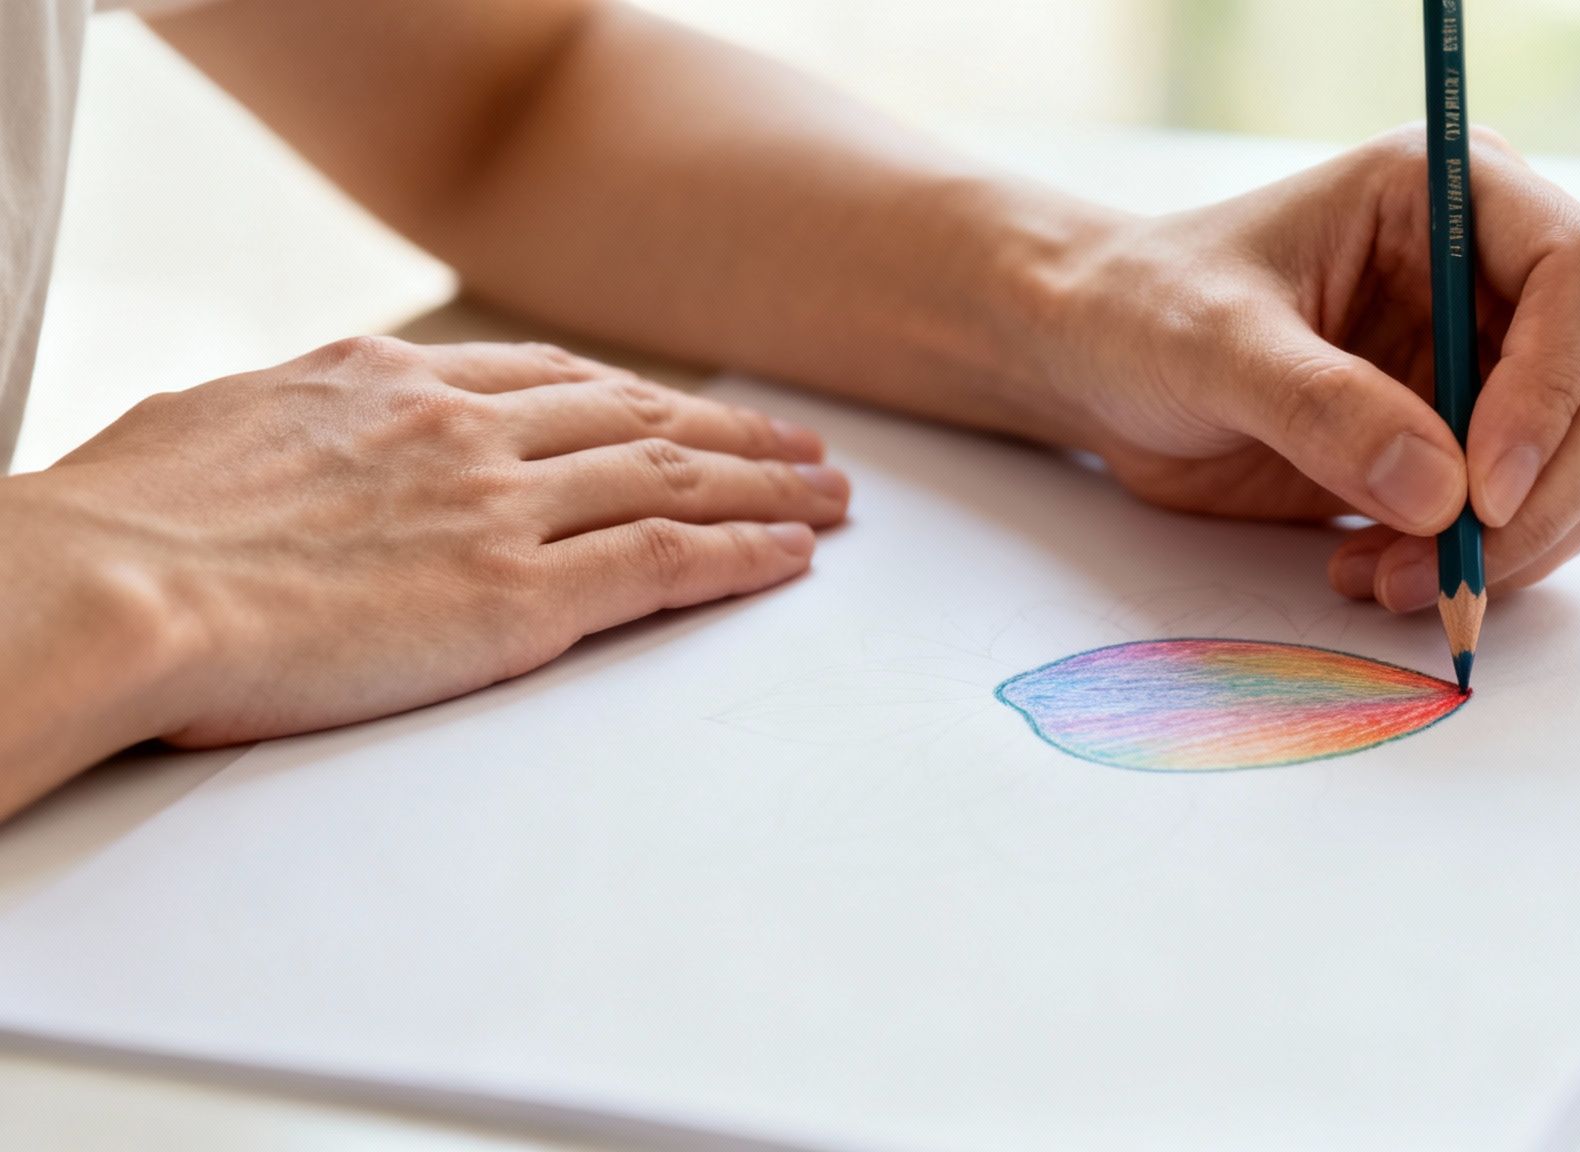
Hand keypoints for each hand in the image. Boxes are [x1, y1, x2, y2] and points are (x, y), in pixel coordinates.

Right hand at [0, 337, 846, 815]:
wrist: (110, 586)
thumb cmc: (126, 523)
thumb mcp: (214, 426)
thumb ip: (292, 425)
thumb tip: (290, 437)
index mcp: (391, 380)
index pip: (555, 379)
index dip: (638, 395)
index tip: (686, 408)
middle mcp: (465, 428)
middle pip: (637, 418)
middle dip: (731, 434)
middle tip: (802, 447)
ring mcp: (500, 508)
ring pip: (671, 479)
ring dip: (764, 487)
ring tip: (828, 496)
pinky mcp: (519, 598)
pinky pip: (663, 562)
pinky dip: (739, 554)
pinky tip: (789, 554)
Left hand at [1041, 124, 1579, 611]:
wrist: (1104, 366)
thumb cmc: (1146, 313)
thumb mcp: (1212, 344)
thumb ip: (1320, 407)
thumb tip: (1444, 495)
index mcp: (1452, 197)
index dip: (1556, 386)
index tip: (1482, 490)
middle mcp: (1496, 278)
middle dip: (1544, 496)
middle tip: (1449, 567)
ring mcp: (1493, 369)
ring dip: (1510, 548)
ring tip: (1379, 577)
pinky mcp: (1471, 452)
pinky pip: (1536, 523)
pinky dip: (1476, 569)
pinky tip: (1371, 573)